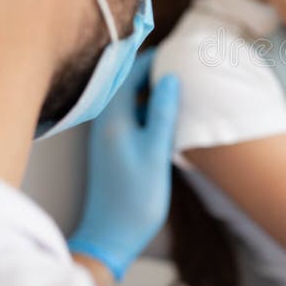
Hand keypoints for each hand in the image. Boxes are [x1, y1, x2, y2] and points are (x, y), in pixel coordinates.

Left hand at [68, 50, 179, 281]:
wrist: (111, 236)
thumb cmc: (135, 197)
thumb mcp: (155, 152)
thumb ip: (162, 112)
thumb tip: (170, 77)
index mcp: (111, 119)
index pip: (129, 72)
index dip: (152, 57)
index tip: (178, 49)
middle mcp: (103, 121)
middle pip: (126, 80)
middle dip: (151, 67)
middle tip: (181, 60)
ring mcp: (107, 133)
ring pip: (127, 96)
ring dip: (149, 85)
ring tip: (179, 79)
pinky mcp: (113, 145)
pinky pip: (129, 112)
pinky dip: (147, 104)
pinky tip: (167, 109)